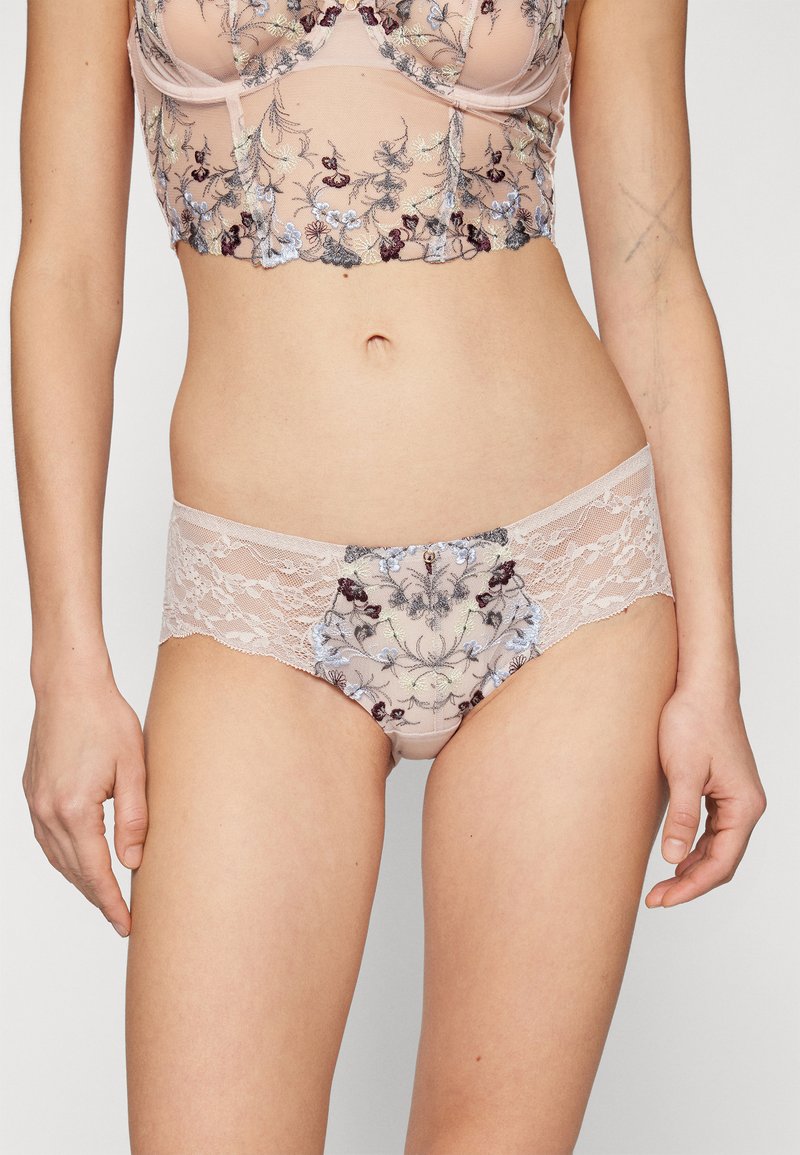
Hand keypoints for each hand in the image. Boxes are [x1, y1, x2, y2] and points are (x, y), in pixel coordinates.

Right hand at [22, 666, 147, 935]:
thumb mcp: (134, 768)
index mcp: (74, 810)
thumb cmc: (105, 718)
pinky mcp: (33, 792)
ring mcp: (35, 803)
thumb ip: (135, 818)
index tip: (128, 926)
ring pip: (57, 858)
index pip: (95, 872)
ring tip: (107, 895)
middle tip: (123, 918)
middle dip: (98, 897)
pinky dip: (66, 856)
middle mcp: (48, 812)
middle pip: (73, 871)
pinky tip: (83, 859)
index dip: (111, 903)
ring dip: (81, 879)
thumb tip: (134, 863)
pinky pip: (48, 838)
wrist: (69, 687)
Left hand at [645, 682, 765, 907]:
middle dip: (690, 883)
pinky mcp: (723, 789)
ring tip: (662, 885)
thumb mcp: (683, 771)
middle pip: (723, 861)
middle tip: (656, 899)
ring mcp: (736, 798)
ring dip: (692, 868)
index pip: (720, 863)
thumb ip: (681, 817)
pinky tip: (675, 855)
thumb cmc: (693, 720)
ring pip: (718, 848)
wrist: (700, 686)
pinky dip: (695, 848)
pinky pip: (713, 831)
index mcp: (744, 806)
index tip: (661, 899)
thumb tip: (673, 858)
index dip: (690, 887)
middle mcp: (746, 805)